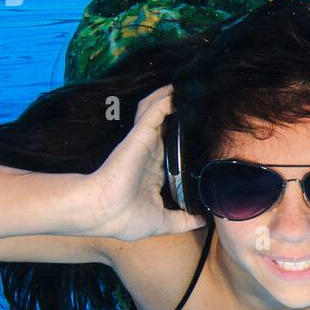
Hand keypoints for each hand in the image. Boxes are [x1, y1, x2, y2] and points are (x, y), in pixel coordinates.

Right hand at [82, 84, 206, 240]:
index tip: (204, 132)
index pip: (172, 149)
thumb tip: (205, 220)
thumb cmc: (125, 218)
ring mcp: (144, 142)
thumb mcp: (163, 222)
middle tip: (200, 101)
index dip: (185, 138)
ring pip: (158, 112)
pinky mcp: (141, 135)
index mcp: (153, 171)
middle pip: (166, 125)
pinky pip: (155, 110)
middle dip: (181, 112)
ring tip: (189, 87)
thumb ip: (185, 219)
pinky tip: (177, 89)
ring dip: (171, 99)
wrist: (104, 213)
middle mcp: (149, 153)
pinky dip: (166, 99)